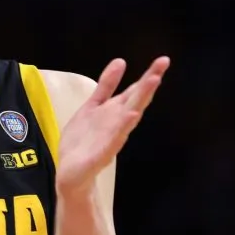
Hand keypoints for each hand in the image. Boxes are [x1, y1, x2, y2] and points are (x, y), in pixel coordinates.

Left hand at [56, 56, 170, 198]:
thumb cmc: (83, 141)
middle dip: (149, 82)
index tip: (163, 60)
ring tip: (152, 82)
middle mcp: (117, 122)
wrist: (71, 174)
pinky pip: (114, 138)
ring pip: (129, 116)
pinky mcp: (102, 153)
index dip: (148, 75)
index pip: (134, 91)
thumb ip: (106, 86)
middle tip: (163, 63)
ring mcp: (112, 137)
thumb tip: (121, 60)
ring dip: (140, 99)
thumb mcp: (92, 106)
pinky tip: (131, 115)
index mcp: (115, 111)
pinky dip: (123, 127)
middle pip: (136, 99)